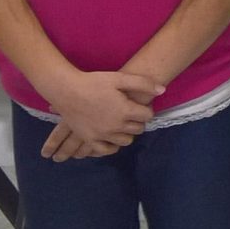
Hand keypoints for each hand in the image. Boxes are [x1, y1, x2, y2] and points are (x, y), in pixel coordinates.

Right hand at [35, 68, 158, 155]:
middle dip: (138, 121)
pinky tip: (112, 137)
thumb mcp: (120, 78)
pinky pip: (106, 150)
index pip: (148, 116)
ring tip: (122, 124)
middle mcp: (116, 126)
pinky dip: (112, 146)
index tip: (140, 105)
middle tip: (132, 114)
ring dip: (127, 133)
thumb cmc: (94, 82)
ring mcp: (103, 135)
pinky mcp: (90, 139)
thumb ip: (143, 84)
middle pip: (138, 129)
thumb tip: (162, 90)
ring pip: (126, 141)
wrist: (66, 90)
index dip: (146, 110)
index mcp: (125, 111)